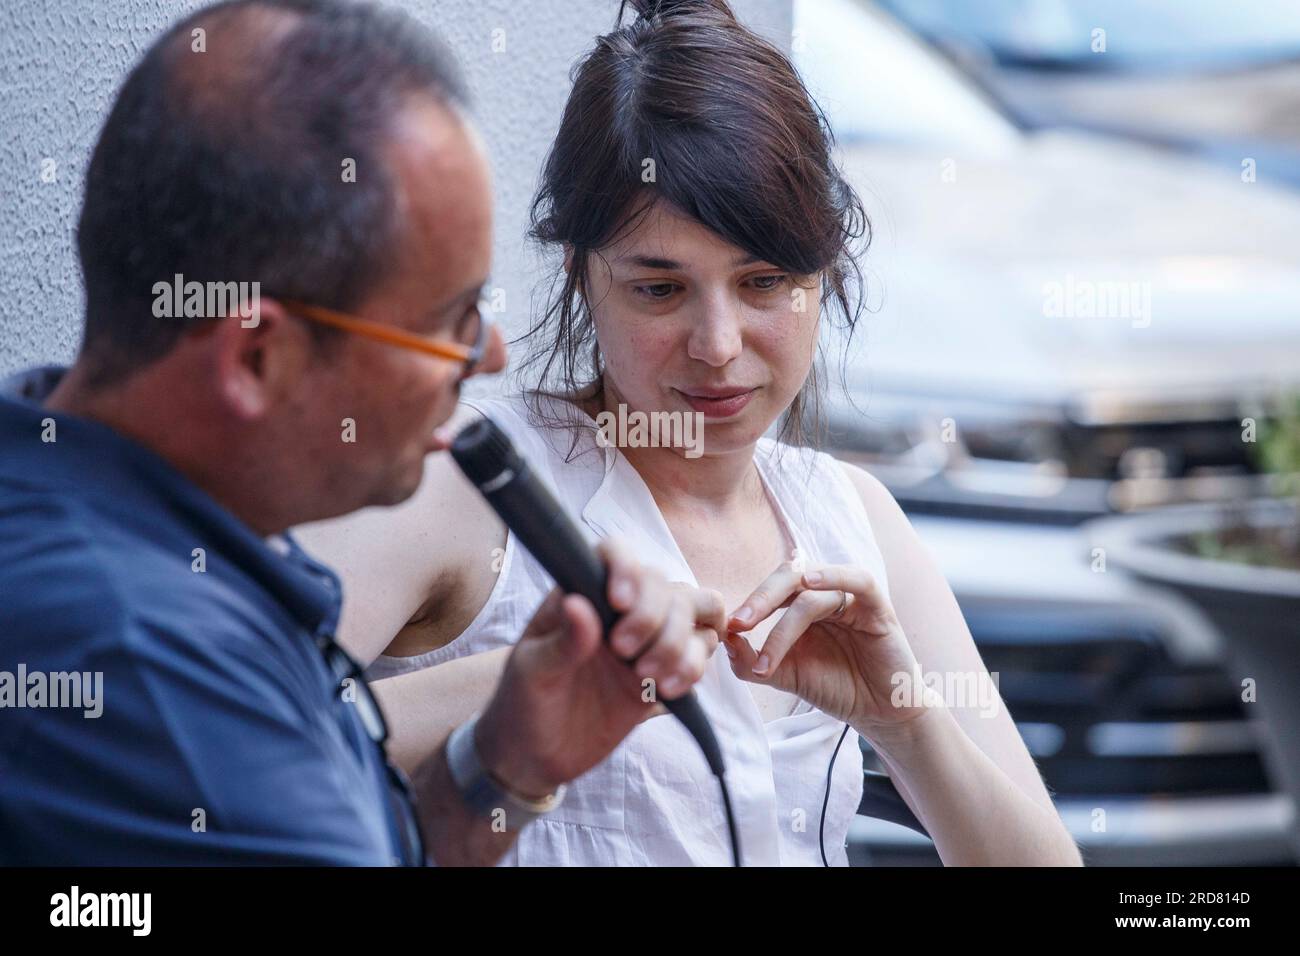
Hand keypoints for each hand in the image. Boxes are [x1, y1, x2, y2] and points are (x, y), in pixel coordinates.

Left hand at [473, 539, 715, 796]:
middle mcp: (621, 608)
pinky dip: (693, 667)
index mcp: (582, 594)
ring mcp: (648, 637)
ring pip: (695, 612)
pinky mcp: (665, 669)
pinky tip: (665, 690)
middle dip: (655, 620)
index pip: (615, 555)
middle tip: (624, 654)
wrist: (538, 754)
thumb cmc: (524, 702)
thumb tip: (579, 605)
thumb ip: (561, 641)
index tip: (618, 602)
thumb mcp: (532, 672)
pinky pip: (701, 651)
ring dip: (680, 644)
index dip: (627, 569)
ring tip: (647, 677)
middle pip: (666, 585)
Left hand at [723, 560, 938, 737]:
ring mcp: (849, 598)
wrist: (877, 712)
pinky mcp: (877, 607)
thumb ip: (753, 661)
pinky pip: (859, 580)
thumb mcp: (786, 676)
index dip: (747, 604)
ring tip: (769, 656)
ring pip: (812, 592)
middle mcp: (823, 595)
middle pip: (787, 578)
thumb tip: (725, 640)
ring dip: (786, 622)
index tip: (725, 628)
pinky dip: (834, 576)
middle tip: (739, 623)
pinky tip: (811, 585)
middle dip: (759, 599)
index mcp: (799, 605)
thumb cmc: (834, 687)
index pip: (769, 590)